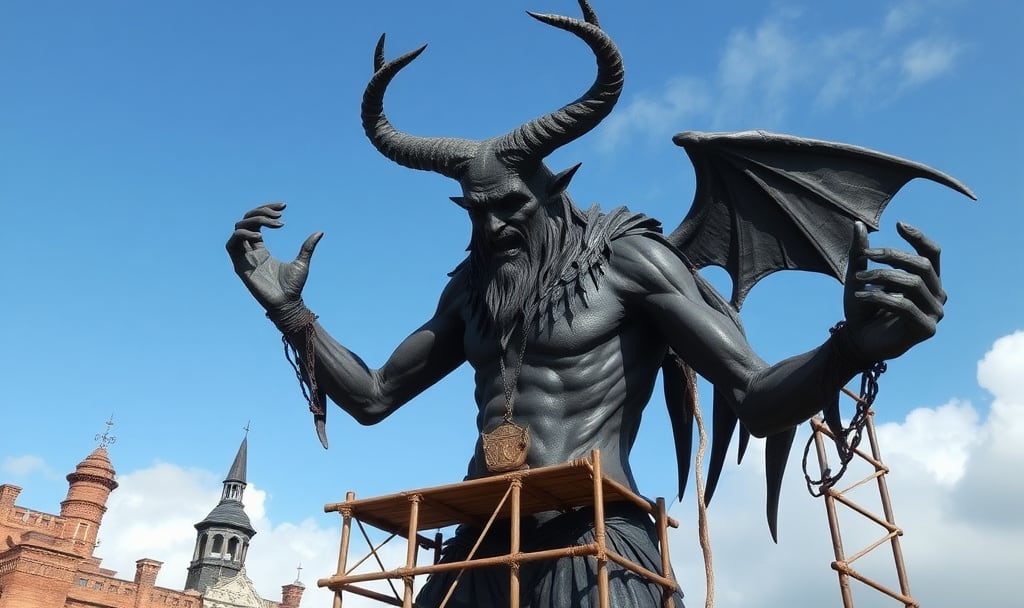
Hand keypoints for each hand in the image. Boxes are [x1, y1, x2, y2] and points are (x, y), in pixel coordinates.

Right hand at [226, 202, 322, 314]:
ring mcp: (243, 258)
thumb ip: (307, 247)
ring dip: (254, 219)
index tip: (284, 206)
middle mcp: (250, 251)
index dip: (266, 210)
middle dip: (261, 211)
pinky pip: (232, 244)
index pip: (256, 222)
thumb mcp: (302, 262)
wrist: (287, 304)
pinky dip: (242, 234)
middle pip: (246, 221)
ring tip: (274, 222)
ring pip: (238, 228)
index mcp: (261, 250)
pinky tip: (259, 235)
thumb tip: (320, 232)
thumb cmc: (293, 287)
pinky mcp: (239, 266)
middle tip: (280, 213)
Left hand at [842, 221, 945, 361]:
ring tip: (857, 280)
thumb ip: (861, 253)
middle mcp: (937, 295)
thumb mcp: (859, 276)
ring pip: (913, 283)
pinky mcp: (926, 329)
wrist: (857, 341)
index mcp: (928, 281)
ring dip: (882, 276)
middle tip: (865, 256)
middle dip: (892, 257)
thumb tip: (858, 225)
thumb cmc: (862, 309)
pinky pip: (905, 306)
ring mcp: (935, 313)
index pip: (932, 253)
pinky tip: (860, 295)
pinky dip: (879, 297)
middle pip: (922, 265)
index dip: (919, 238)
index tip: (898, 224)